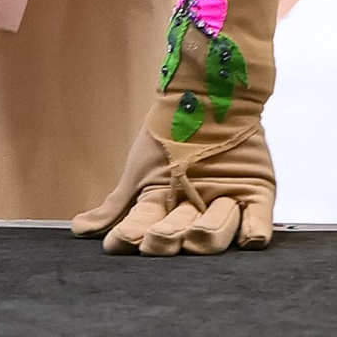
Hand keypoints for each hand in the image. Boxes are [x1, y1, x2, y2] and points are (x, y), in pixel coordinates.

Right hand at [74, 118, 275, 255]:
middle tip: (159, 237)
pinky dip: (254, 232)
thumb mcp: (137, 170)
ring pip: (218, 235)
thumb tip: (78, 230)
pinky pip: (258, 223)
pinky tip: (249, 238)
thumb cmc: (166, 132)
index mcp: (165, 212)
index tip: (120, 242)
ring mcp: (226, 205)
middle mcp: (194, 214)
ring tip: (198, 220)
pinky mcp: (255, 194)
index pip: (145, 233)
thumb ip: (114, 206)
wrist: (205, 93)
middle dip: (168, 239)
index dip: (133, 238)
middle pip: (181, 239)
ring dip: (208, 232)